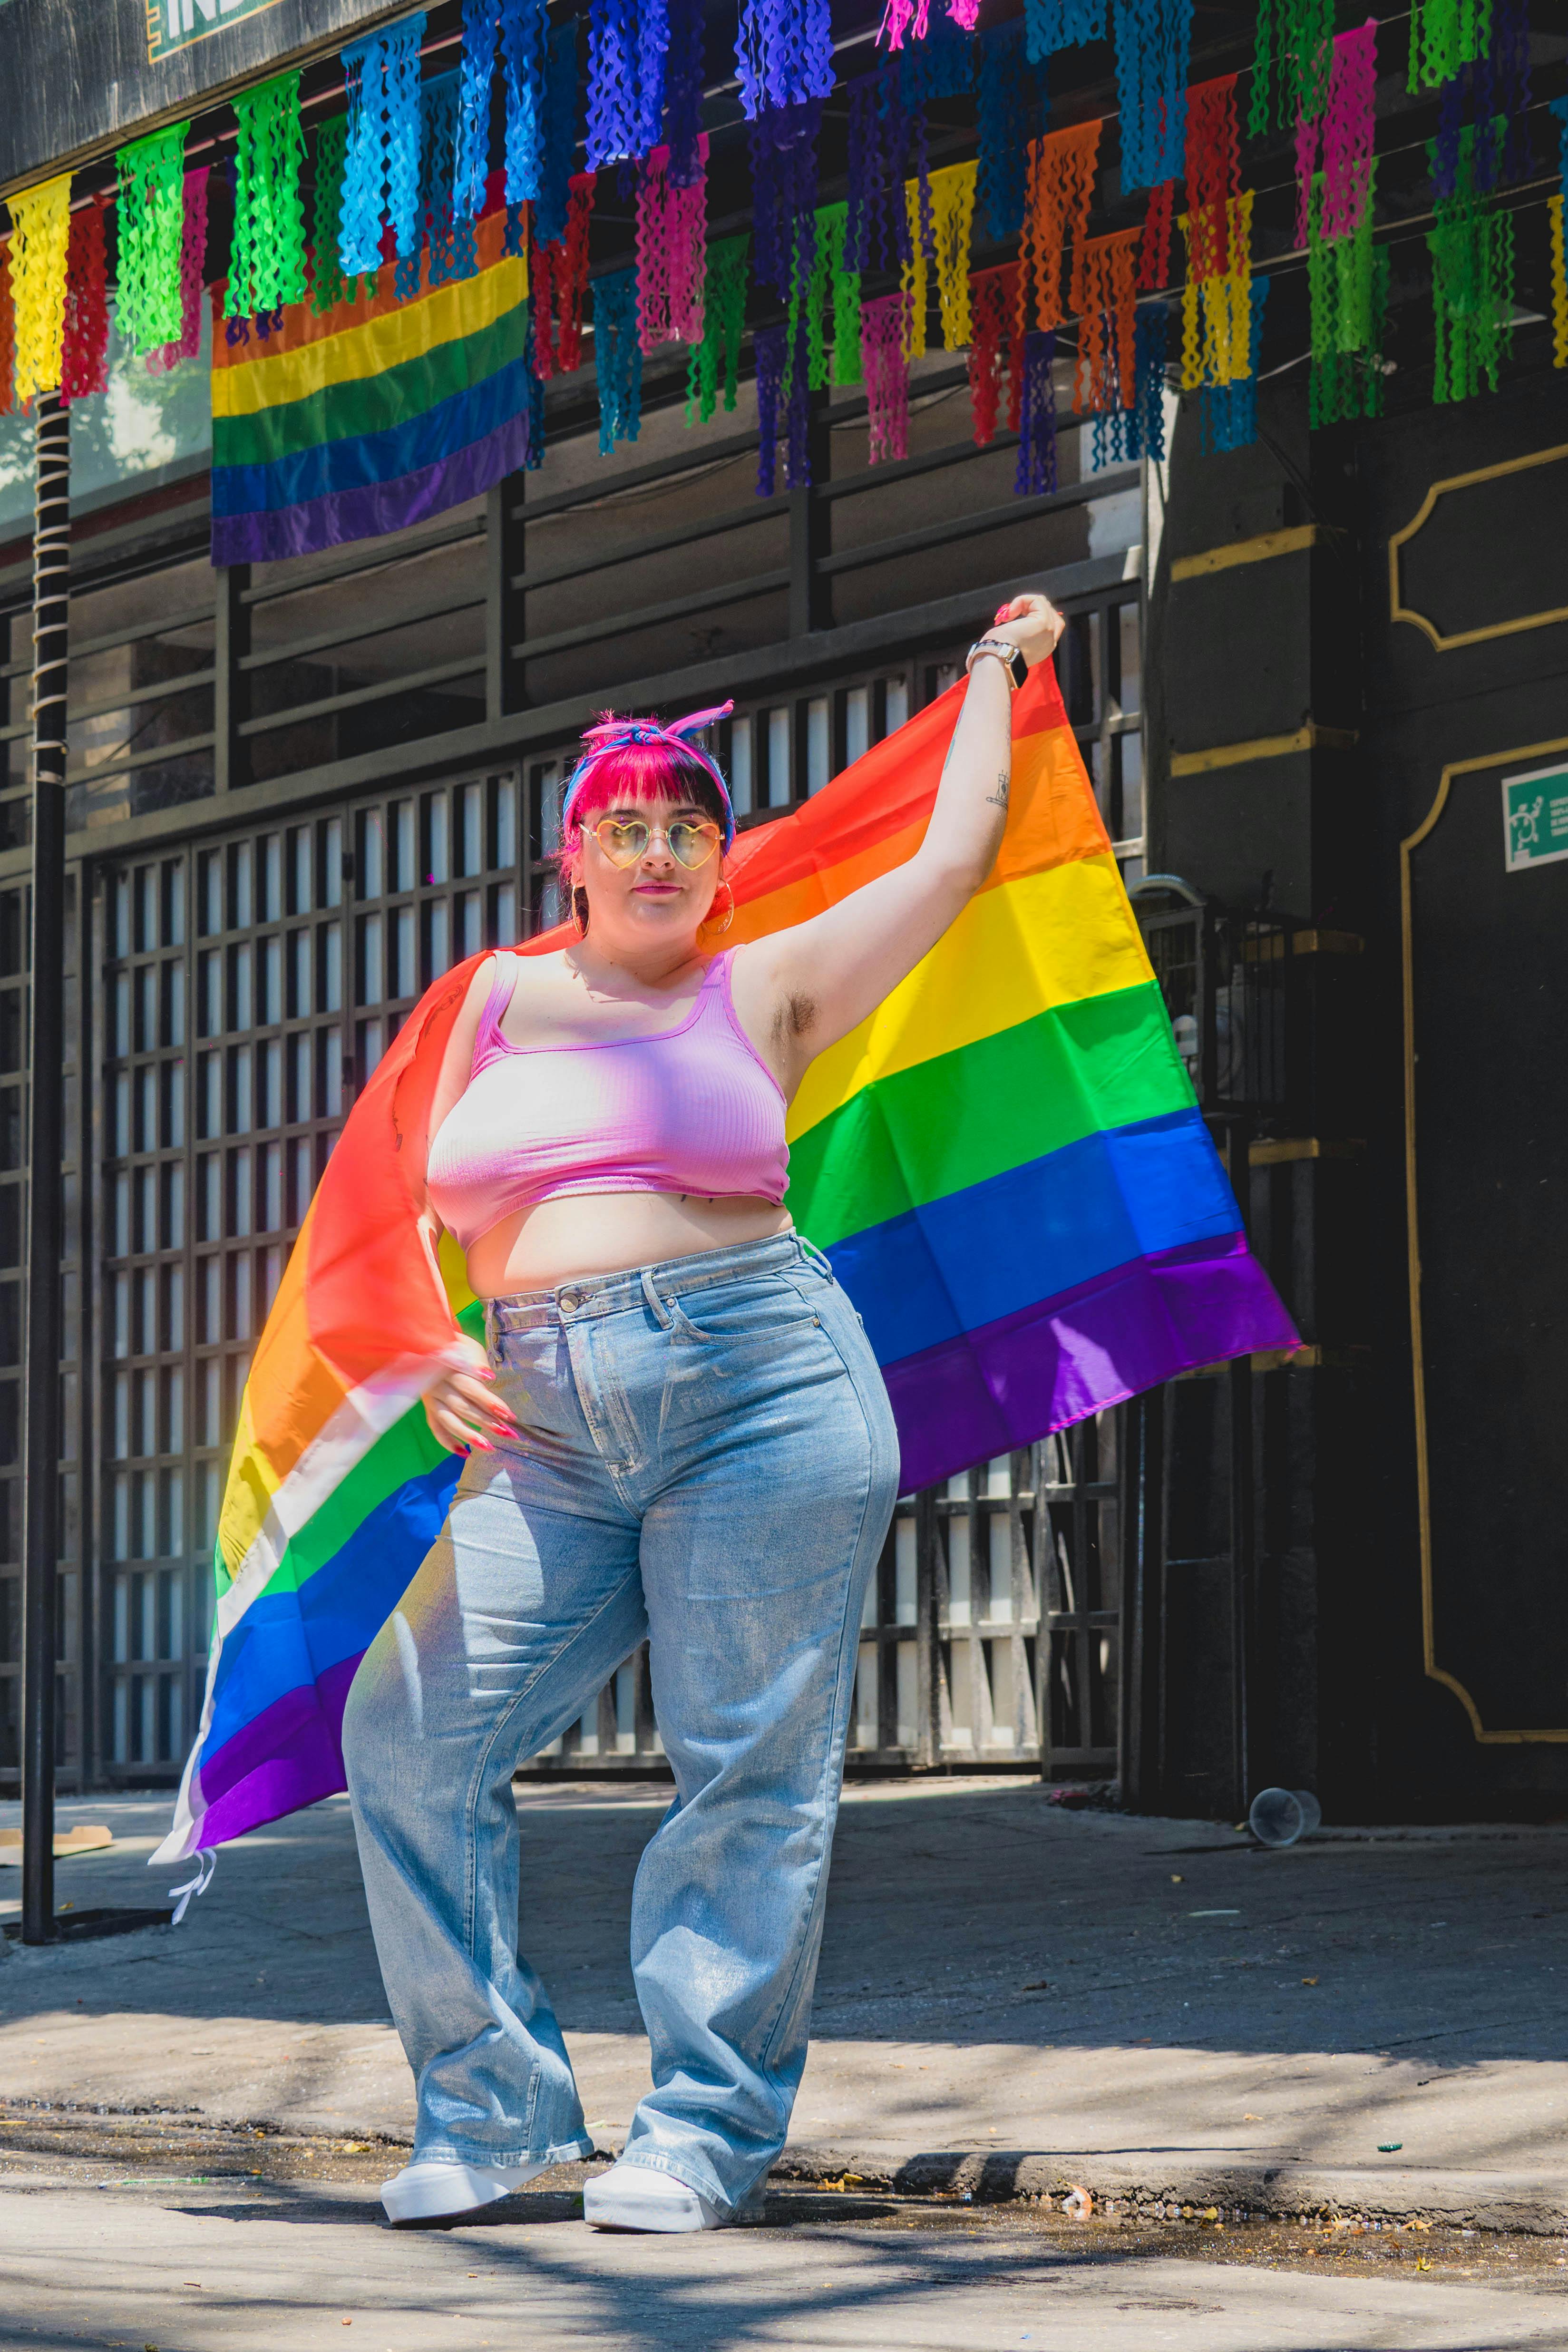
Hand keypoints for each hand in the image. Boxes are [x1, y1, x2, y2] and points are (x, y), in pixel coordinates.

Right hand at [422, 1332, 517, 1453]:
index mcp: (449, 1367)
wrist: (430, 1346)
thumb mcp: (470, 1349)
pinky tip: (465, 1452)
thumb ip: (478, 1364)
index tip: (508, 1414)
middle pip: (463, 1405)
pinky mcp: (428, 1407)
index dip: (489, 1401)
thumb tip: (489, 1378)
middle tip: (509, 1433)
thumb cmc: (460, 1349)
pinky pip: (436, 1427)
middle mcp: (438, 1384)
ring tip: (490, 1447)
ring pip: (449, 1419)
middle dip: (486, 1421)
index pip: (471, 1387)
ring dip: (469, 1434)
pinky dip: (448, 1442)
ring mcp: (431, 1397)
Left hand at [989, 593, 1064, 667]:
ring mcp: (1049, 631)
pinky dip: (1022, 600)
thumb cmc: (998, 651)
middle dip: (1030, 607)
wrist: (997, 659)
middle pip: (1049, 611)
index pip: (1051, 623)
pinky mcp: (1043, 623)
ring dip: (1024, 603)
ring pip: (1043, 604)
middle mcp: (1051, 641)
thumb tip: (1017, 616)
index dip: (1033, 613)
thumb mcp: (1014, 640)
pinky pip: (1037, 600)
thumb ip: (1022, 630)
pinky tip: (1011, 612)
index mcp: (1044, 647)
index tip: (1014, 617)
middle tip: (1012, 614)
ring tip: (1010, 614)